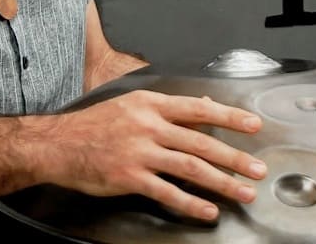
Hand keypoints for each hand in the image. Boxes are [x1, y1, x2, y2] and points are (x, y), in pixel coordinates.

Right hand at [47, 90, 266, 220]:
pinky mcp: (129, 177)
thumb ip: (170, 109)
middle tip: (258, 169)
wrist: (58, 144)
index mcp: (152, 105)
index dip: (230, 117)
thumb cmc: (95, 125)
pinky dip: (190, 203)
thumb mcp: (133, 105)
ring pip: (191, 167)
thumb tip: (205, 106)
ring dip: (221, 182)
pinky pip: (167, 192)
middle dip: (235, 157)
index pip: (200, 109)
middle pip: (202, 142)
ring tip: (242, 192)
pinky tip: (207, 210)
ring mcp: (140, 152)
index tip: (254, 125)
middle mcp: (149, 126)